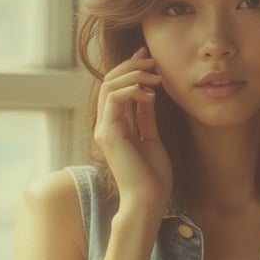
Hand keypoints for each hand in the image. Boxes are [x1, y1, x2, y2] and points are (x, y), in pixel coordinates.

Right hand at [94, 47, 173, 214]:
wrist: (148, 200)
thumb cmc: (152, 177)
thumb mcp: (152, 139)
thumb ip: (146, 117)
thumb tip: (148, 95)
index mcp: (114, 127)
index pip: (115, 88)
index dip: (129, 69)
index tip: (148, 59)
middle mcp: (105, 126)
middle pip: (109, 82)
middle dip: (131, 66)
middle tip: (152, 60)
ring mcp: (104, 130)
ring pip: (109, 86)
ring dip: (133, 75)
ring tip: (155, 76)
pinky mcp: (108, 134)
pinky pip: (114, 99)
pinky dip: (132, 89)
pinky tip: (150, 94)